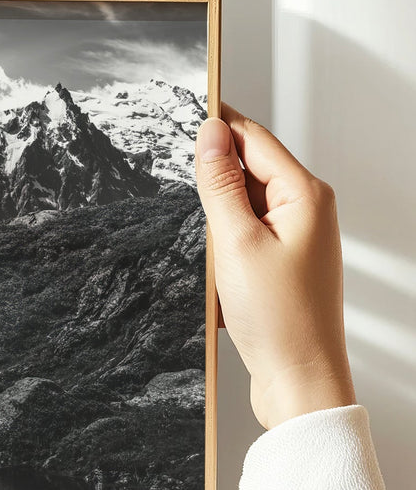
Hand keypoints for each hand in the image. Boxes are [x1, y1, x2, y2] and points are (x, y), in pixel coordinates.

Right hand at [194, 105, 355, 429]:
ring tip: (210, 254)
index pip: (253, 138)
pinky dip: (222, 246)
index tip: (182, 108)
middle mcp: (306, 210)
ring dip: (215, 220)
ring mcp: (295, 238)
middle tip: (186, 199)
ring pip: (241, 205)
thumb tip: (210, 133)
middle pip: (247, 170)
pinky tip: (215, 272)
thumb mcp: (236, 243)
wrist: (299, 381)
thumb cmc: (279, 319)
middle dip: (211, 180)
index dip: (216, 124)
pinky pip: (242, 236)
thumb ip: (221, 184)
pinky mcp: (281, 263)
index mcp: (305, 195)